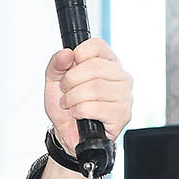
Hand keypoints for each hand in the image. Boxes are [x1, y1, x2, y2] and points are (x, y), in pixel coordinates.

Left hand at [44, 38, 132, 154]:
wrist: (67, 133)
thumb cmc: (66, 106)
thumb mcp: (54, 81)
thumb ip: (56, 64)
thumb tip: (66, 53)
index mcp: (108, 62)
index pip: (97, 46)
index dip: (77, 55)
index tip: (68, 68)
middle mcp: (121, 76)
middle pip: (95, 66)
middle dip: (71, 81)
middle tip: (65, 92)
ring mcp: (125, 95)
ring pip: (95, 87)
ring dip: (73, 98)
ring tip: (69, 104)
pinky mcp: (122, 115)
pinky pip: (96, 107)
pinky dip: (79, 111)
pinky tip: (77, 114)